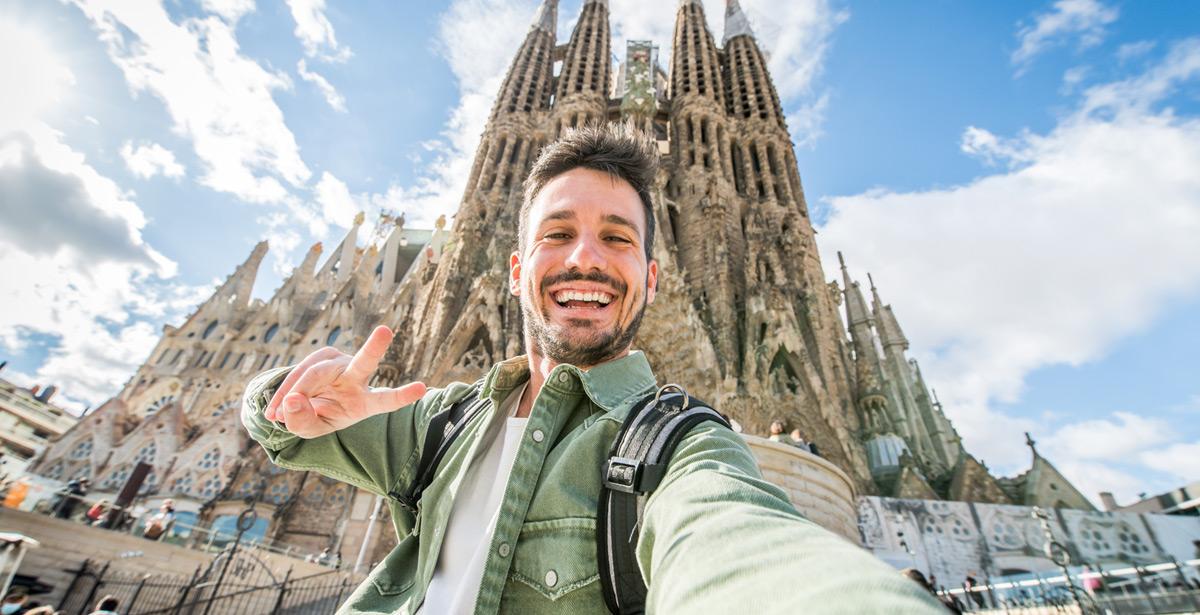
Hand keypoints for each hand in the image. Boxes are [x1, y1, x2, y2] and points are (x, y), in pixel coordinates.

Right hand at [264, 325, 426, 438]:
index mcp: (365, 401)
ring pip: (315, 373)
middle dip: (374, 347)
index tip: (422, 388)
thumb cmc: (319, 416)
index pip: (386, 398)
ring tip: (276, 416)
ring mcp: (340, 363)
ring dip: (293, 393)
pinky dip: (284, 390)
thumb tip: (292, 400)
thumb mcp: (312, 430)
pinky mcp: (323, 355)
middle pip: (364, 362)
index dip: (402, 395)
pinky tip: (274, 410)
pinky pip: (300, 371)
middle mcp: (357, 377)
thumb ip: (303, 422)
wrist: (304, 402)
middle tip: (385, 331)